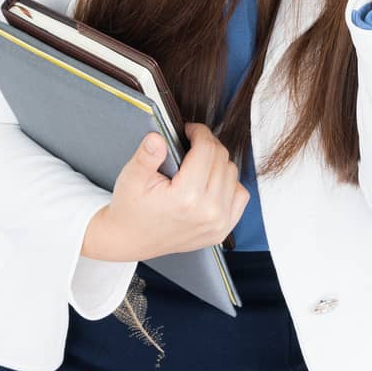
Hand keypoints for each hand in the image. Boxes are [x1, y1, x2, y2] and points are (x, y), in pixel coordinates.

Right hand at [81, 123, 250, 262]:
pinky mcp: (223, 230)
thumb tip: (158, 138)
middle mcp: (208, 212)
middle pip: (222, 159)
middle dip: (208, 145)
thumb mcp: (131, 178)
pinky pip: (240, 195)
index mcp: (186, 198)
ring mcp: (218, 223)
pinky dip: (230, 184)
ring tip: (199, 163)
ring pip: (233, 174)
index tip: (189, 130)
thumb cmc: (131, 209)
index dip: (199, 132)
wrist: (131, 240)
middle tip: (192, 144)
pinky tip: (211, 182)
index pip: (207, 150)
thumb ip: (146, 156)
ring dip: (218, 163)